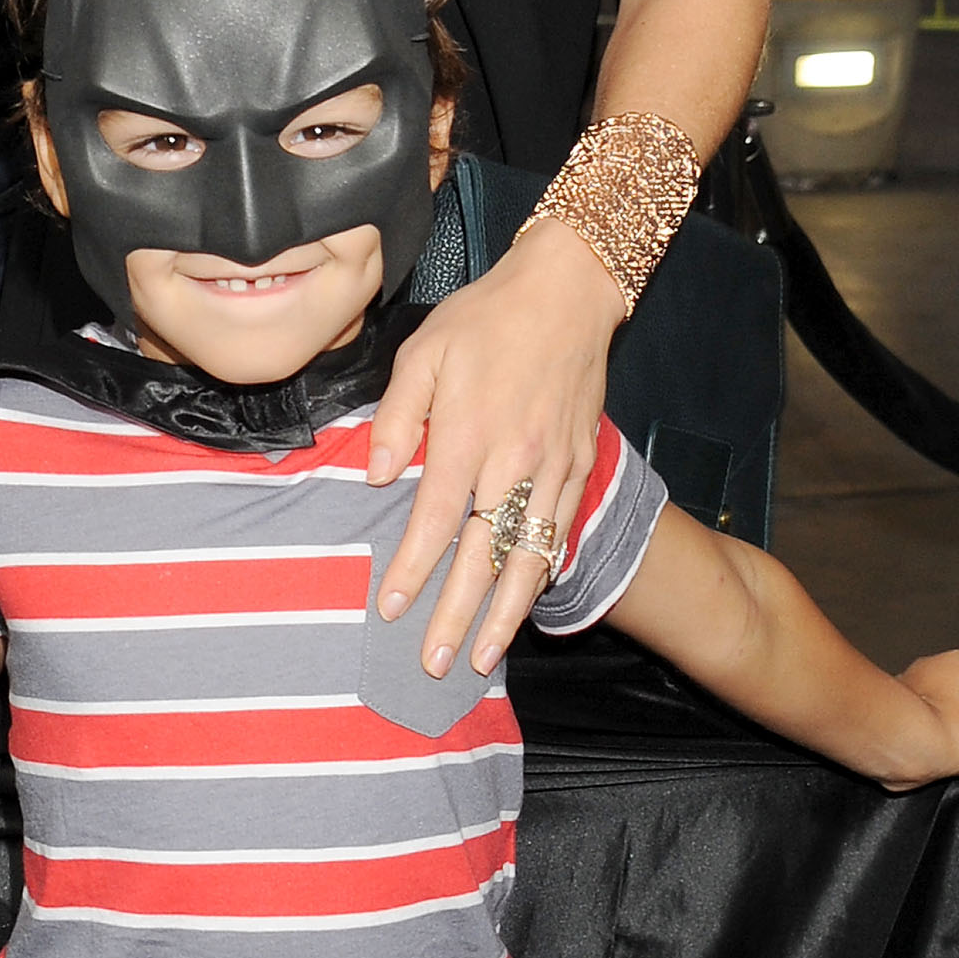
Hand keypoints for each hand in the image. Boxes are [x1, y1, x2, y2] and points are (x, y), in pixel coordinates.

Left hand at [368, 214, 622, 677]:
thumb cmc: (485, 319)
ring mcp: (554, 470)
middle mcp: (515, 462)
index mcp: (470, 435)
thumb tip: (379, 478)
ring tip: (482, 658)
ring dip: (504, 615)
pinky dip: (540, 577)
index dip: (413, 568)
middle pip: (484, 555)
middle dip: (456, 615)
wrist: (567, 295)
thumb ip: (398, 418)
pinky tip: (521, 605)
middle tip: (434, 662)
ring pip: (528, 559)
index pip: (436, 519)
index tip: (391, 607)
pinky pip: (557, 535)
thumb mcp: (423, 351)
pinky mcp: (578, 467)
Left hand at [881, 652, 958, 789]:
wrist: (909, 745)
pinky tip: (923, 744)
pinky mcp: (887, 702)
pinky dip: (918, 733)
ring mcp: (906, 682)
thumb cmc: (948, 731)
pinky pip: (913, 721)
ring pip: (934, 710)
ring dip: (938, 726)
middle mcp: (929, 664)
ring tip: (942, 744)